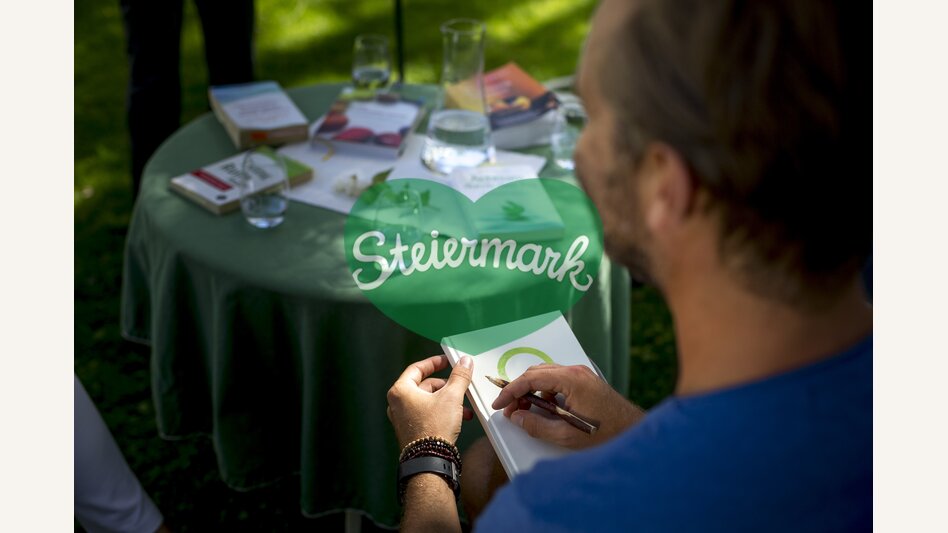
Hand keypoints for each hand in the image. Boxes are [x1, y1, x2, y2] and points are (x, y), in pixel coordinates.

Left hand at [387, 355, 473, 446]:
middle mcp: (398, 404)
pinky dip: (442, 412)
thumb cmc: (433, 429)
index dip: (434, 363)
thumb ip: (459, 376)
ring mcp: (403, 418)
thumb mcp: (451, 397)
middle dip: (446, 387)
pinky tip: (458, 418)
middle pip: (424, 386)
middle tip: (460, 386)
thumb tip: (464, 362)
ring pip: (428, 401)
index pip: (417, 368)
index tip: (446, 361)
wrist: (430, 461)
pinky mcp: (410, 430)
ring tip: (464, 407)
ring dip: (448, 401)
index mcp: (401, 391)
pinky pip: (427, 414)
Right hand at [491, 364, 644, 448]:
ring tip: (524, 411)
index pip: (531, 379)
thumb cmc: (607, 433)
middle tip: (510, 410)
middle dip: (519, 390)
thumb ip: (537, 426)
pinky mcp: (585, 381)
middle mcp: (576, 371)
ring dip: (532, 391)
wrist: (634, 431)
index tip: (500, 403)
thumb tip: (517, 418)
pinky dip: (545, 392)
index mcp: (571, 380)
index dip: (510, 391)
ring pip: (546, 375)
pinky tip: (544, 409)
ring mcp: (581, 375)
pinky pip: (557, 380)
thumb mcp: (566, 435)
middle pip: (536, 373)